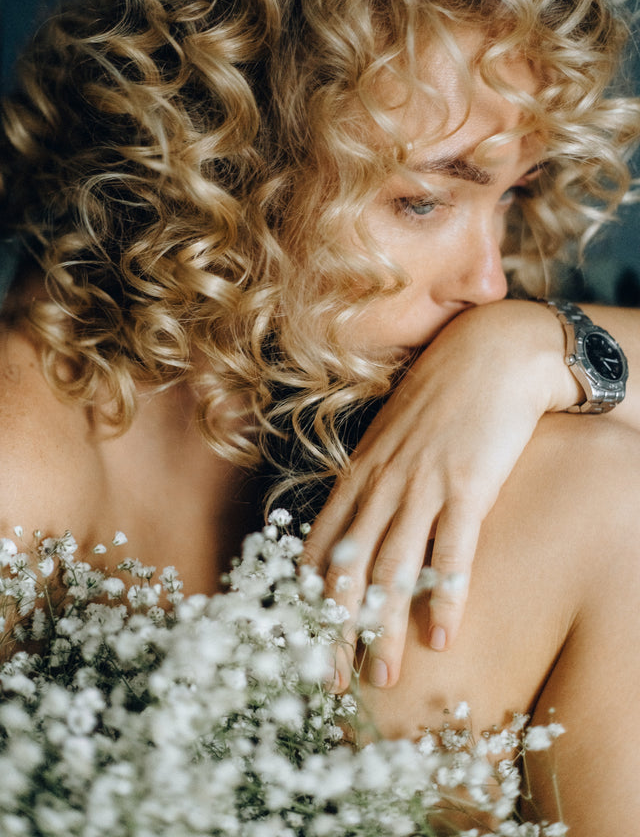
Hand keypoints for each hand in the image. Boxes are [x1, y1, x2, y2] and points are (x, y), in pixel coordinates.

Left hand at [302, 299, 581, 690]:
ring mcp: (423, 483)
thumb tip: (358, 527)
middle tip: (329, 679)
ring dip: (384, 627)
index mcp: (358, 476)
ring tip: (382, 675)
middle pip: (347, 568)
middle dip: (334, 627)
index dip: (305, 598)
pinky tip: (442, 633)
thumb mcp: (392, 439)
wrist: (489, 354)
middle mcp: (381, 484)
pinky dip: (445, 595)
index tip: (296, 640)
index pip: (319, 547)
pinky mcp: (468, 484)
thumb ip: (373, 482)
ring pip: (392, 567)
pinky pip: (452, 549)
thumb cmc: (440, 398)